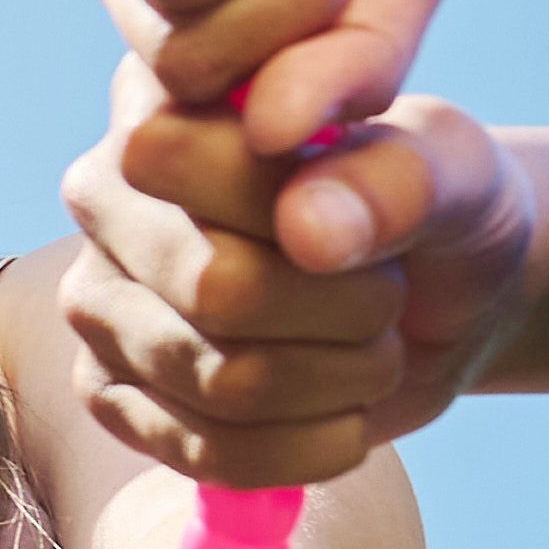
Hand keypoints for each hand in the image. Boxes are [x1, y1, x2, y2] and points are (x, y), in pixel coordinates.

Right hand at [56, 97, 545, 486]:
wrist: (436, 295)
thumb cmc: (431, 206)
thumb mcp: (452, 172)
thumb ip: (396, 179)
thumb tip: (307, 229)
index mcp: (167, 95)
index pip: (181, 157)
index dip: (300, 208)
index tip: (370, 216)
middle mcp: (106, 190)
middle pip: (217, 287)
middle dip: (345, 313)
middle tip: (387, 298)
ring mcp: (96, 297)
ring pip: (221, 381)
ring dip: (338, 384)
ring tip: (372, 352)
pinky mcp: (107, 391)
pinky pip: (204, 452)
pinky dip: (306, 450)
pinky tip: (344, 417)